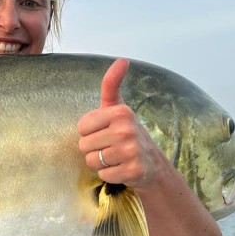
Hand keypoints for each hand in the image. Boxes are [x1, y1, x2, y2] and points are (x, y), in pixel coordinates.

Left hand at [77, 59, 158, 186]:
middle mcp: (127, 129)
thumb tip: (122, 60)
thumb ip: (112, 85)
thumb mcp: (118, 108)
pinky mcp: (133, 170)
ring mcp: (131, 151)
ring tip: (116, 158)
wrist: (153, 165)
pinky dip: (109, 175)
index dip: (89, 133)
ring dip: (101, 163)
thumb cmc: (128, 134)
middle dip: (94, 150)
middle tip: (111, 148)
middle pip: (84, 145)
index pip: (81, 127)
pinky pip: (103, 175)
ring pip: (92, 161)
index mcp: (121, 111)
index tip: (105, 132)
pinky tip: (121, 169)